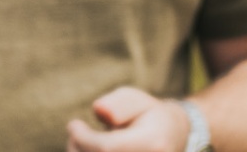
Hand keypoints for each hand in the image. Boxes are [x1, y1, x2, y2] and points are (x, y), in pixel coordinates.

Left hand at [66, 87, 192, 151]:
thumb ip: (118, 104)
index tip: (73, 124)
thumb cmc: (148, 116)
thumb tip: (99, 111)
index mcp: (154, 144)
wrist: (172, 139)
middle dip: (78, 149)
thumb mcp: (136, 100)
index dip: (83, 138)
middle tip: (74, 134)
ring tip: (80, 143)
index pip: (107, 149)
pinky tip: (88, 151)